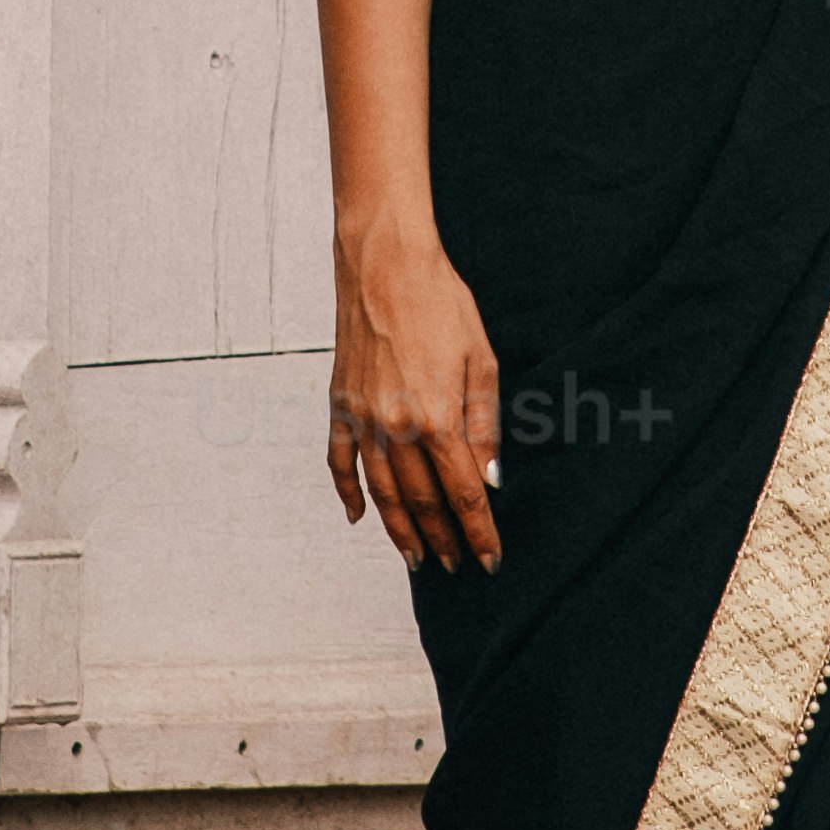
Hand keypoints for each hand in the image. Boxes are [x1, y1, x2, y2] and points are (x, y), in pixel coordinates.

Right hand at [329, 222, 501, 574]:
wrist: (384, 263)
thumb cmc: (441, 303)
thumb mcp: (480, 360)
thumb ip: (484, 424)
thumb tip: (488, 478)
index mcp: (436, 418)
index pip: (462, 494)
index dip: (478, 531)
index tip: (489, 558)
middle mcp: (395, 427)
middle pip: (421, 502)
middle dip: (442, 539)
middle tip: (456, 566)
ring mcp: (362, 418)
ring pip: (381, 493)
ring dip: (399, 532)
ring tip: (417, 558)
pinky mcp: (340, 405)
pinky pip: (340, 462)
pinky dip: (348, 494)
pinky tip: (358, 518)